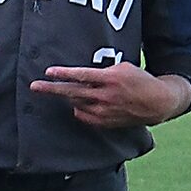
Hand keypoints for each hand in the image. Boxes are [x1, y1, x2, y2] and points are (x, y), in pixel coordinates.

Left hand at [31, 59, 189, 128]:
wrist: (156, 103)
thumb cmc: (138, 80)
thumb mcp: (123, 68)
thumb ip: (101, 73)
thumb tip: (80, 77)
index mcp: (111, 79)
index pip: (82, 75)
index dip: (64, 73)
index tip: (48, 71)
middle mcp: (105, 96)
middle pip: (73, 92)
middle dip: (51, 89)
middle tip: (34, 86)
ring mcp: (104, 111)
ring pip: (76, 103)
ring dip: (68, 97)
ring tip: (63, 91)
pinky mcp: (104, 122)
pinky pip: (83, 115)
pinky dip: (79, 108)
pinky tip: (81, 104)